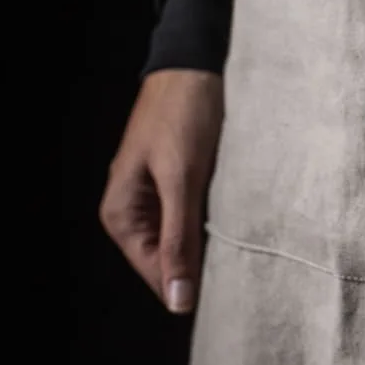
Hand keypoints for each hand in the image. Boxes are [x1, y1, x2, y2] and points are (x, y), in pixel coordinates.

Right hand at [99, 69, 224, 313]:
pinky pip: (193, 219)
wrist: (193, 63)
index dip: (191, 288)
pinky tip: (237, 224)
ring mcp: (154, 198)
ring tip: (244, 249)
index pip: (157, 275)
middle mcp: (132, 212)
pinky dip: (212, 224)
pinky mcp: (176, 184)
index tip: (232, 294)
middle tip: (244, 269)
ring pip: (183, 241)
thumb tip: (178, 301)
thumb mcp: (182, 179)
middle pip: (169, 262)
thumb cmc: (182, 114)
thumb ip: (178, 239)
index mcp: (121, 215)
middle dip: (202, 267)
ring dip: (209, 245)